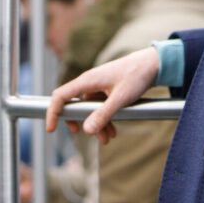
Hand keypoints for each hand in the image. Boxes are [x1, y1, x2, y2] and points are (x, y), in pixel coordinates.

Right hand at [45, 46, 159, 144]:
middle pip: (73, 105)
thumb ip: (103, 115)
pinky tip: (113, 130)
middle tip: (86, 135)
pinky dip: (104, 119)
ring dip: (96, 124)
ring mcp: (97, 86)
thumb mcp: (120, 99)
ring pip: (88, 109)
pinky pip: (98, 107)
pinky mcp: (106, 90)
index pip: (61, 96)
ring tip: (109, 138)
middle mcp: (89, 82)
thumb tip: (86, 130)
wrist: (152, 64)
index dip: (53, 112)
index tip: (51, 129)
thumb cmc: (136, 76)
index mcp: (87, 80)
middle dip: (79, 122)